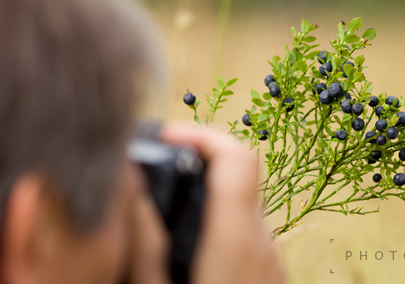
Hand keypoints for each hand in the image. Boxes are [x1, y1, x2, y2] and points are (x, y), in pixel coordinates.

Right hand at [161, 124, 284, 283]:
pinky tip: (190, 238)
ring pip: (243, 204)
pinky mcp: (269, 273)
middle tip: (162, 161)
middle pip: (240, 175)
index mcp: (234, 240)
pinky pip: (248, 230)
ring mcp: (270, 259)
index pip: (236, 157)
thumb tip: (133, 187)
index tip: (167, 137)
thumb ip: (145, 238)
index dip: (202, 134)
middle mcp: (261, 243)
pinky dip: (219, 219)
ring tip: (169, 199)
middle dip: (200, 157)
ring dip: (209, 190)